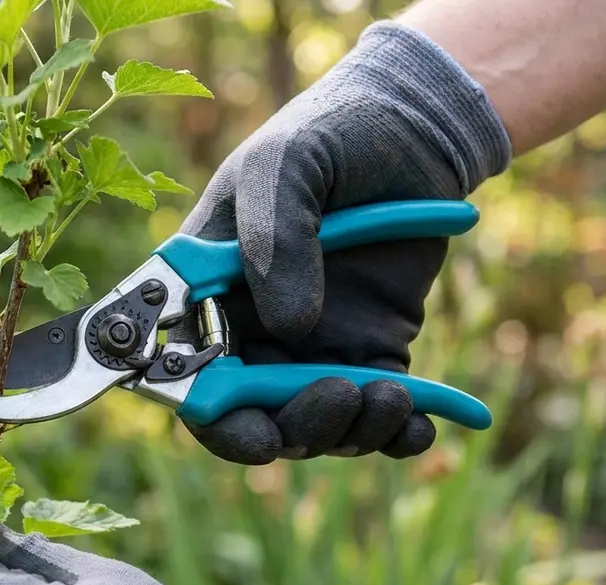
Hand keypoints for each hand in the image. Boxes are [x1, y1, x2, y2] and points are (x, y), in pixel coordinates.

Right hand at [175, 21, 510, 463]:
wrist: (416, 128)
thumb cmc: (330, 134)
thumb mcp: (286, 163)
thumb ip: (274, 236)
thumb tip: (291, 328)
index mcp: (205, 291)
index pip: (186, 374)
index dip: (212, 417)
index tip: (258, 434)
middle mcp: (251, 330)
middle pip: (251, 416)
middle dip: (293, 428)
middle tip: (338, 399)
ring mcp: (312, 346)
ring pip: (315, 424)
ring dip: (350, 431)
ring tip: (391, 397)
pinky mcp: (372, 351)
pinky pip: (376, 415)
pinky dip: (398, 433)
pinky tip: (419, 424)